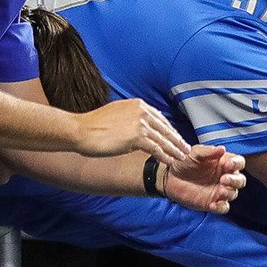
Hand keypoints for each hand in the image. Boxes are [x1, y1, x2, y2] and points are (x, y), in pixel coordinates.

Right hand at [73, 98, 189, 162]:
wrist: (81, 130)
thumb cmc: (94, 125)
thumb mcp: (117, 114)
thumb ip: (131, 117)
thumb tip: (141, 125)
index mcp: (138, 104)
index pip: (160, 118)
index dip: (170, 130)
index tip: (176, 138)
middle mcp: (141, 111)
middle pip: (165, 128)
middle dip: (176, 140)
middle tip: (185, 149)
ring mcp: (140, 123)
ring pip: (162, 139)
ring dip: (174, 150)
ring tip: (181, 158)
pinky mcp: (136, 136)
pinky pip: (155, 148)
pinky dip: (163, 155)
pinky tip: (168, 161)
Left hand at [160, 144, 246, 212]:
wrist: (170, 177)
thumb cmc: (184, 162)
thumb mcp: (195, 153)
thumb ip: (208, 152)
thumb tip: (222, 149)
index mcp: (223, 162)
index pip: (238, 162)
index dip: (237, 164)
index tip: (230, 164)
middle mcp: (225, 177)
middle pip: (240, 180)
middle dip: (235, 180)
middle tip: (224, 179)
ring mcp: (219, 191)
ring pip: (233, 194)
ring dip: (229, 193)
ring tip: (220, 191)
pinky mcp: (212, 202)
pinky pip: (223, 207)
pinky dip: (220, 207)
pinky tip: (212, 204)